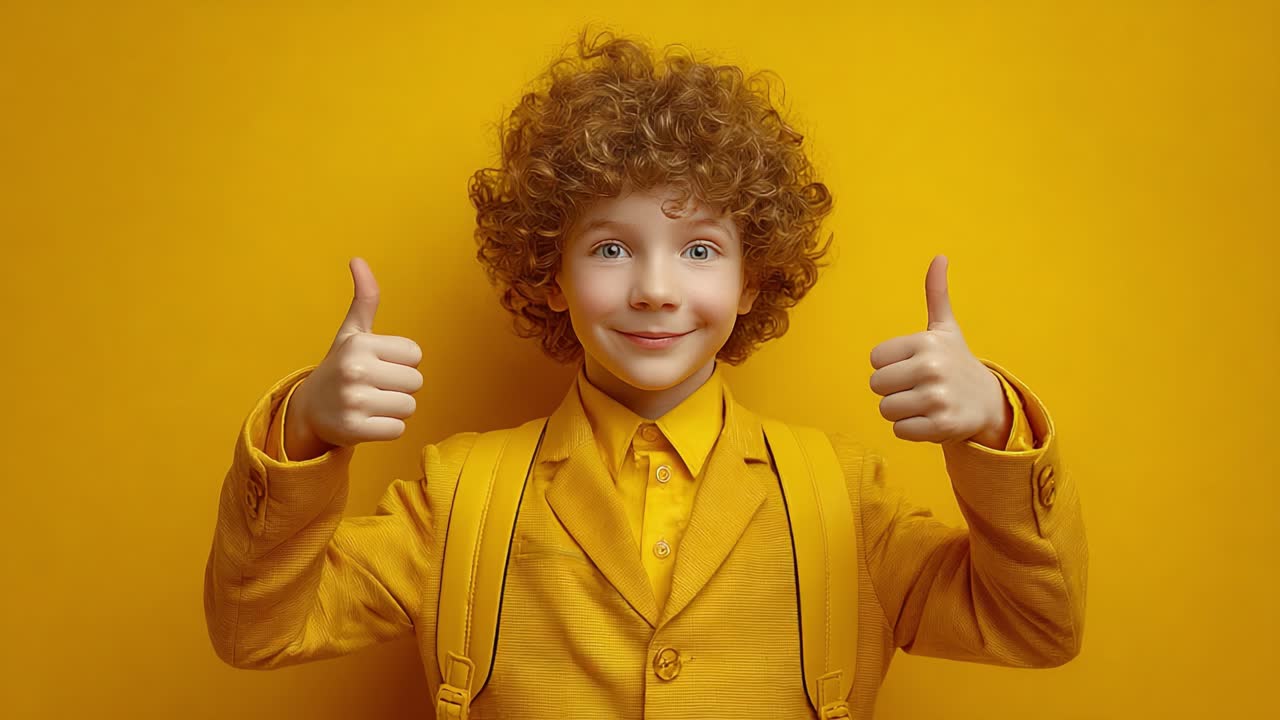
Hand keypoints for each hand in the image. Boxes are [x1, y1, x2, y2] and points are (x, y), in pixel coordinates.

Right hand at [290, 257, 424, 448]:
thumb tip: (358, 259)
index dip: (402, 361)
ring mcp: (354, 402)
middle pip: (415, 382)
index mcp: (360, 344)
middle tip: (375, 386)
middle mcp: (355, 370)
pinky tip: (367, 420)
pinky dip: (387, 428)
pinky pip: (398, 430)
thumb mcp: (352, 333)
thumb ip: (365, 299)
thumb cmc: (341, 366)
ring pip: (408, 407)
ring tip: (371, 403)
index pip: (415, 354)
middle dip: (400, 386)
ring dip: (395, 408)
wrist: (308, 409)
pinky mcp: (354, 430)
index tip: (380, 364)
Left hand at [868, 255, 1005, 445]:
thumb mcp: (945, 328)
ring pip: (886, 410)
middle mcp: (931, 368)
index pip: (875, 360)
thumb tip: (939, 256)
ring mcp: (936, 398)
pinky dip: (911, 429)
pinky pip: (899, 431)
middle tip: (917, 387)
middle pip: (876, 386)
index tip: (911, 365)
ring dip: (901, 411)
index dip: (889, 365)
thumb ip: (936, 294)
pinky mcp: (941, 426)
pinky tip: (930, 419)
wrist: (989, 402)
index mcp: (926, 343)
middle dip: (892, 390)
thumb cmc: (956, 362)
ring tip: (923, 403)